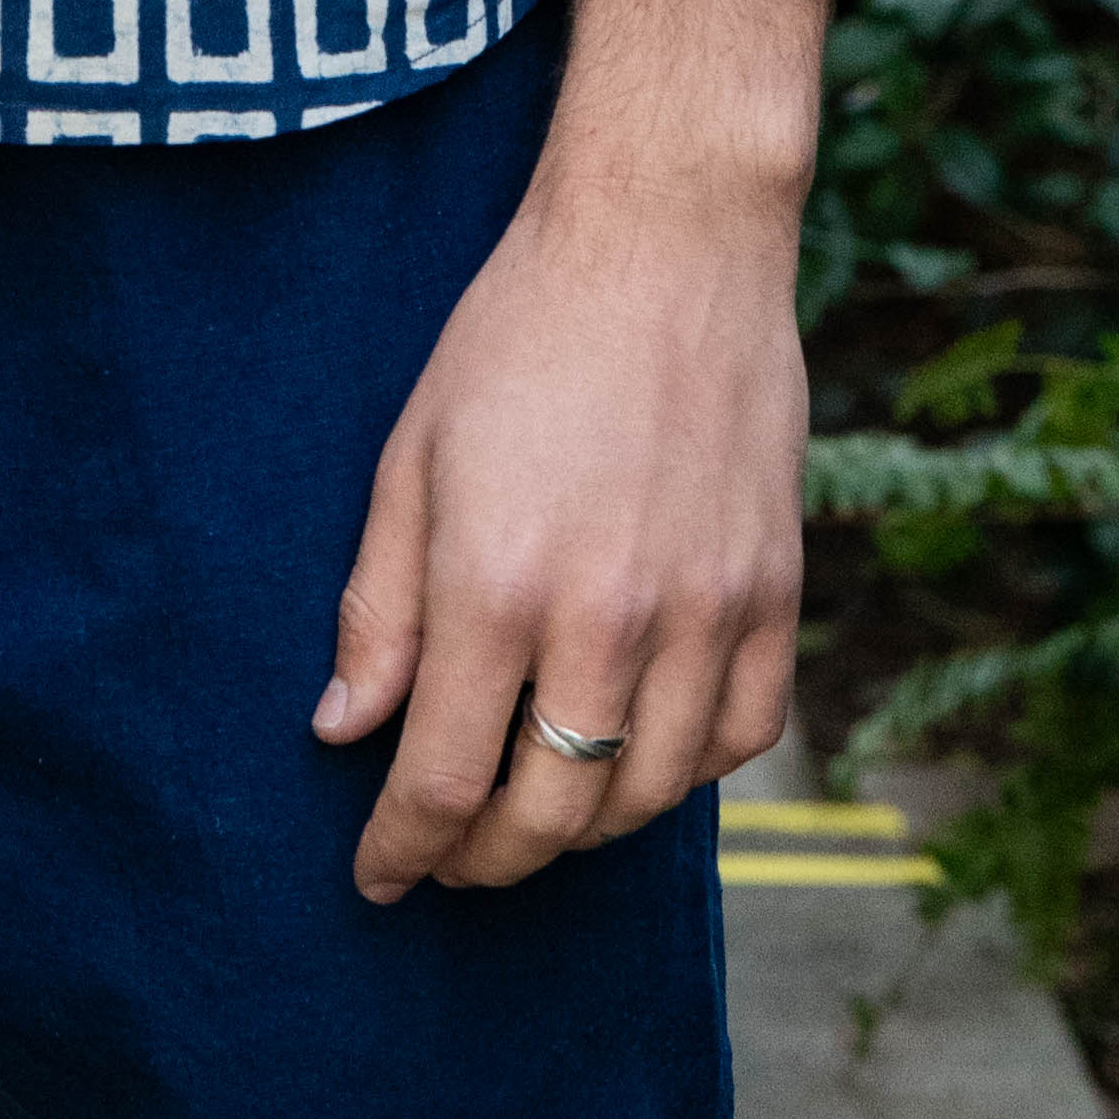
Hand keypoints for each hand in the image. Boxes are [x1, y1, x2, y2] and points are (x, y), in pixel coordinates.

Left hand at [314, 164, 806, 898]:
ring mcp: (707, 611)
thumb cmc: (520, 334)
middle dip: (484, 859)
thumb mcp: (412, 456)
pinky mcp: (776, 593)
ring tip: (535, 811)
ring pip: (646, 795)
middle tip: (450, 856)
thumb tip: (343, 730)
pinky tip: (638, 750)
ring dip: (582, 827)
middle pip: (548, 813)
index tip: (379, 876)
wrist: (667, 242)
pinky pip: (740, 738)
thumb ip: (379, 607)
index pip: (444, 781)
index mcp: (498, 584)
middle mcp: (609, 617)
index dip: (404, 849)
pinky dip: (684, 769)